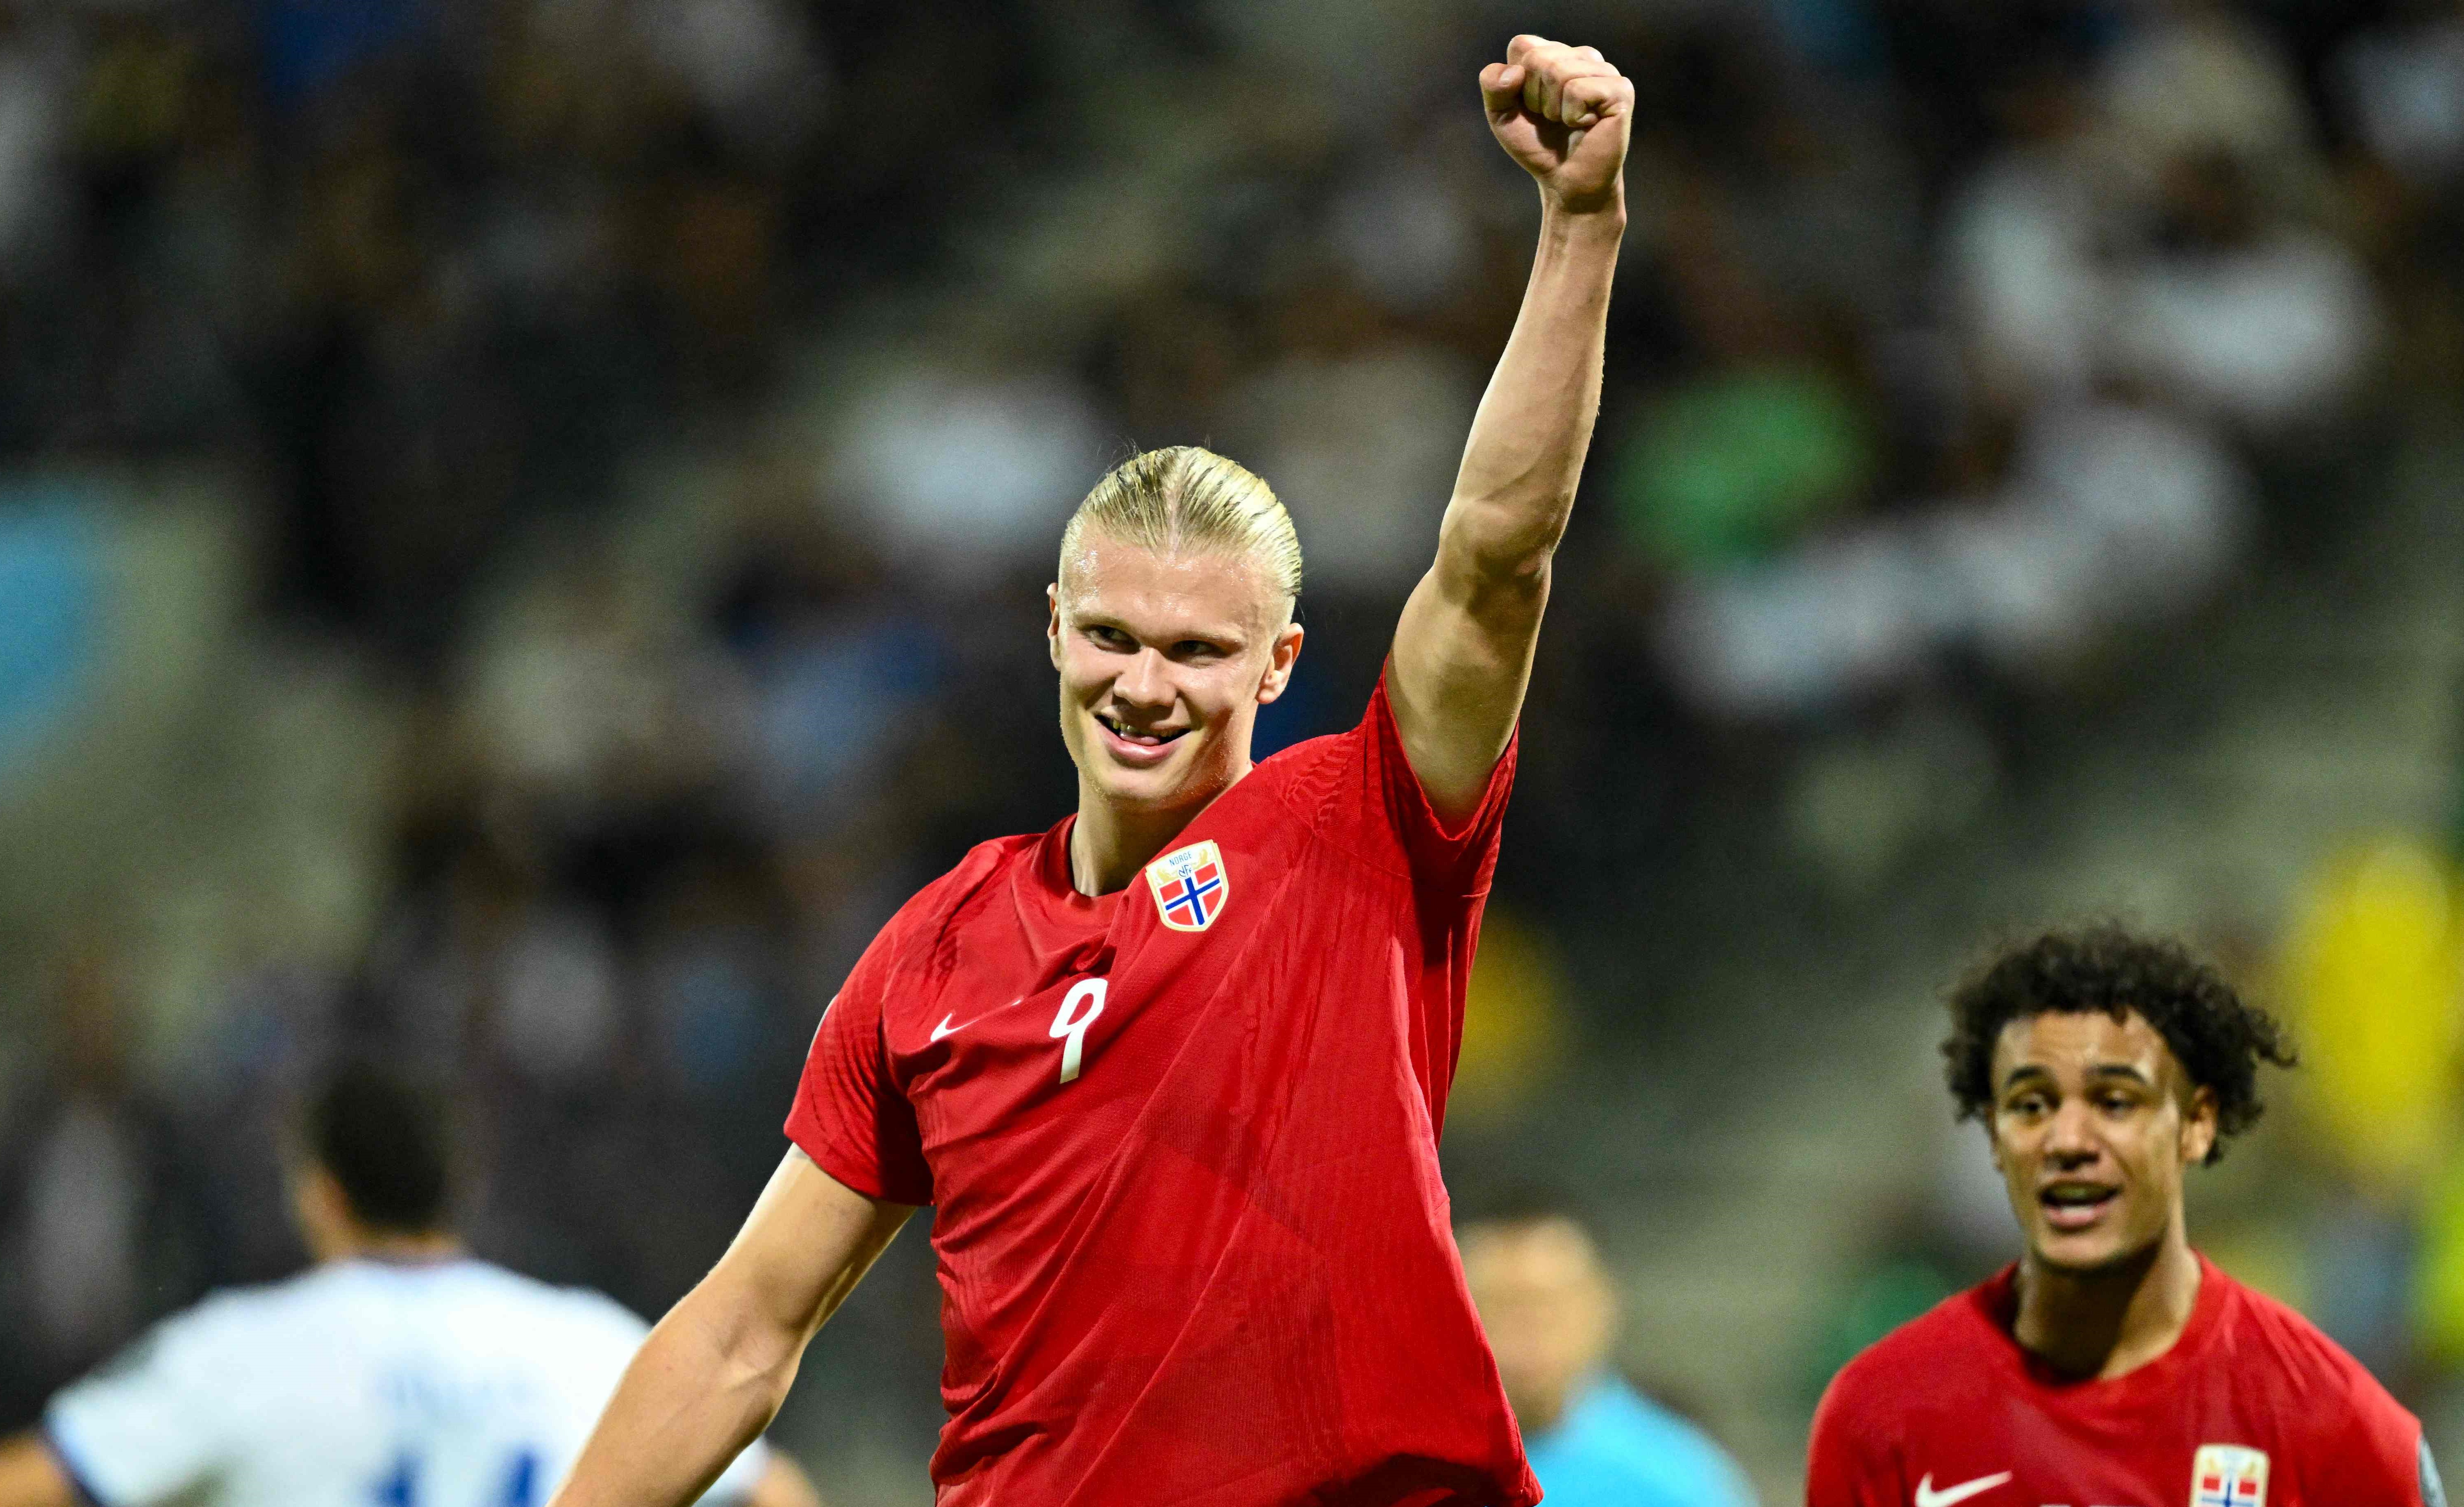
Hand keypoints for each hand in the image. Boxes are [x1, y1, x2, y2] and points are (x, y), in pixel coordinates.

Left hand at [1479, 35, 1631, 214]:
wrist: (1566, 182)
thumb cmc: (1539, 146)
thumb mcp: (1502, 115)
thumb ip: (1493, 85)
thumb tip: (1515, 72)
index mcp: (1557, 54)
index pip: (1522, 45)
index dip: (1516, 82)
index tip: (1530, 105)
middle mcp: (1583, 56)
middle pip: (1539, 58)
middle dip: (1535, 98)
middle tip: (1551, 119)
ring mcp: (1604, 71)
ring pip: (1558, 72)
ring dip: (1553, 109)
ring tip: (1568, 122)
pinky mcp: (1619, 90)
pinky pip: (1578, 90)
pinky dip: (1573, 116)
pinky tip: (1585, 126)